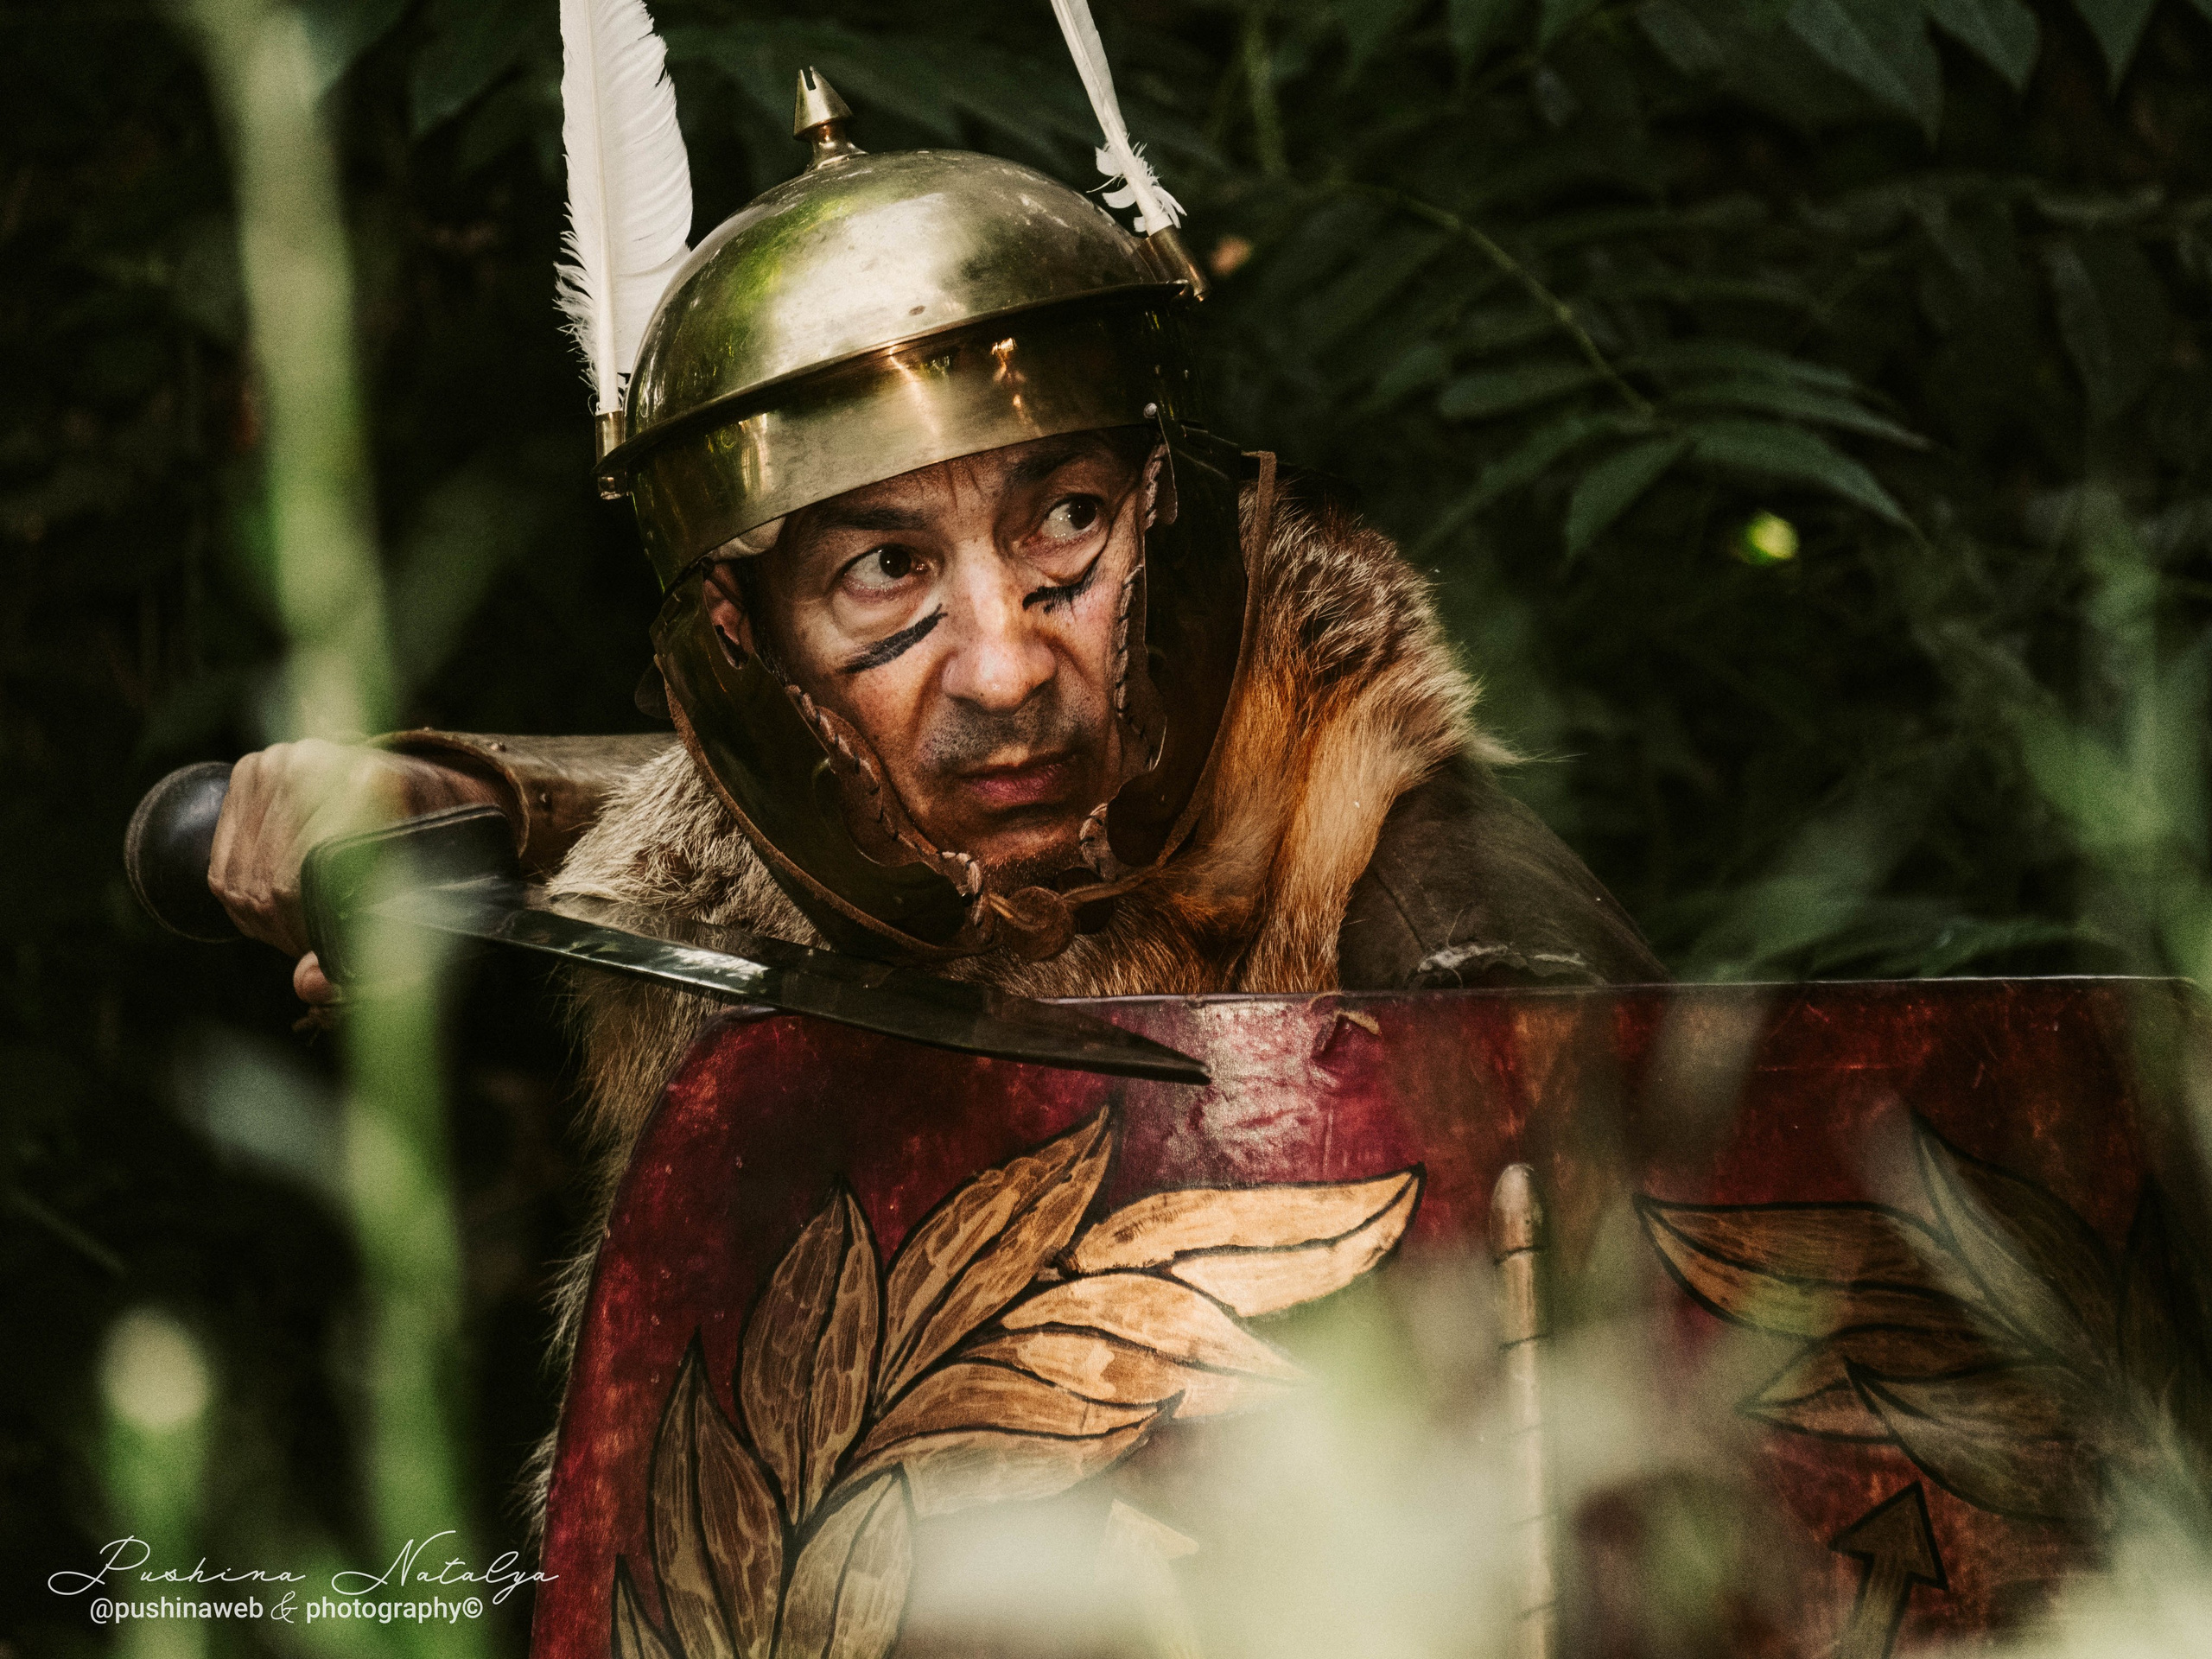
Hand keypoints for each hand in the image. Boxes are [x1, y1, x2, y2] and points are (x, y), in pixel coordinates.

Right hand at [208, 741, 508, 1001]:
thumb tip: (309, 987)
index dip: (306, 933)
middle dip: (286, 932)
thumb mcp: (416, 900)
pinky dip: (242, 899)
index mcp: (365, 785)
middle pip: (264, 885)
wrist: (420, 790)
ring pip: (237, 877)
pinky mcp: (249, 771)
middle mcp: (312, 763)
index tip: (327, 953)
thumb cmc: (428, 849)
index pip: (298, 886)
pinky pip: (222, 861)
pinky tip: (275, 907)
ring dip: (262, 921)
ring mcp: (275, 762)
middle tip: (313, 946)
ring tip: (300, 927)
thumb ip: (380, 954)